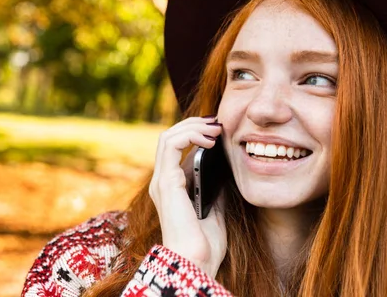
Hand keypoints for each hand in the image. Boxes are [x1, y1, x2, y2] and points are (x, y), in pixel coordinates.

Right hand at [148, 116, 226, 277]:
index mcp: (171, 186)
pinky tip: (209, 141)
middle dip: (194, 124)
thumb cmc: (205, 243)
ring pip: (168, 136)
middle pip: (169, 137)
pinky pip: (172, 145)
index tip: (218, 130)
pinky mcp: (166, 182)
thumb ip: (214, 187)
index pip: (175, 148)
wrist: (196, 262)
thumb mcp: (215, 207)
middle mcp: (162, 181)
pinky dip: (190, 135)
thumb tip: (224, 169)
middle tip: (217, 123)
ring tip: (215, 129)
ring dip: (193, 126)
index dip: (195, 132)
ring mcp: (162, 181)